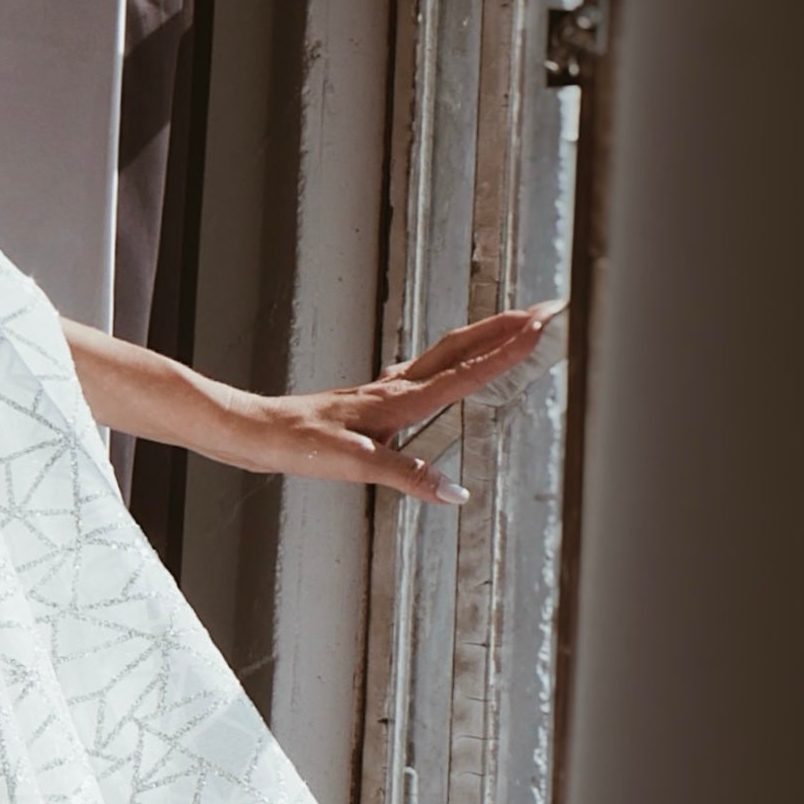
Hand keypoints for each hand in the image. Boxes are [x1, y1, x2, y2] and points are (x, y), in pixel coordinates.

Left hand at [226, 302, 563, 504]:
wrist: (259, 431)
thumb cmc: (300, 445)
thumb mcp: (356, 467)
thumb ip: (407, 477)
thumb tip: (453, 492)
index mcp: (399, 402)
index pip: (465, 373)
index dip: (504, 352)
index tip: (539, 329)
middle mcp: (395, 388)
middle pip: (461, 347)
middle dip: (504, 328)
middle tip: (544, 311)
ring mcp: (383, 389)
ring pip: (443, 353)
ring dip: (481, 337)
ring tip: (512, 326)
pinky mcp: (371, 397)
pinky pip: (422, 369)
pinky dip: (447, 359)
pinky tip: (443, 368)